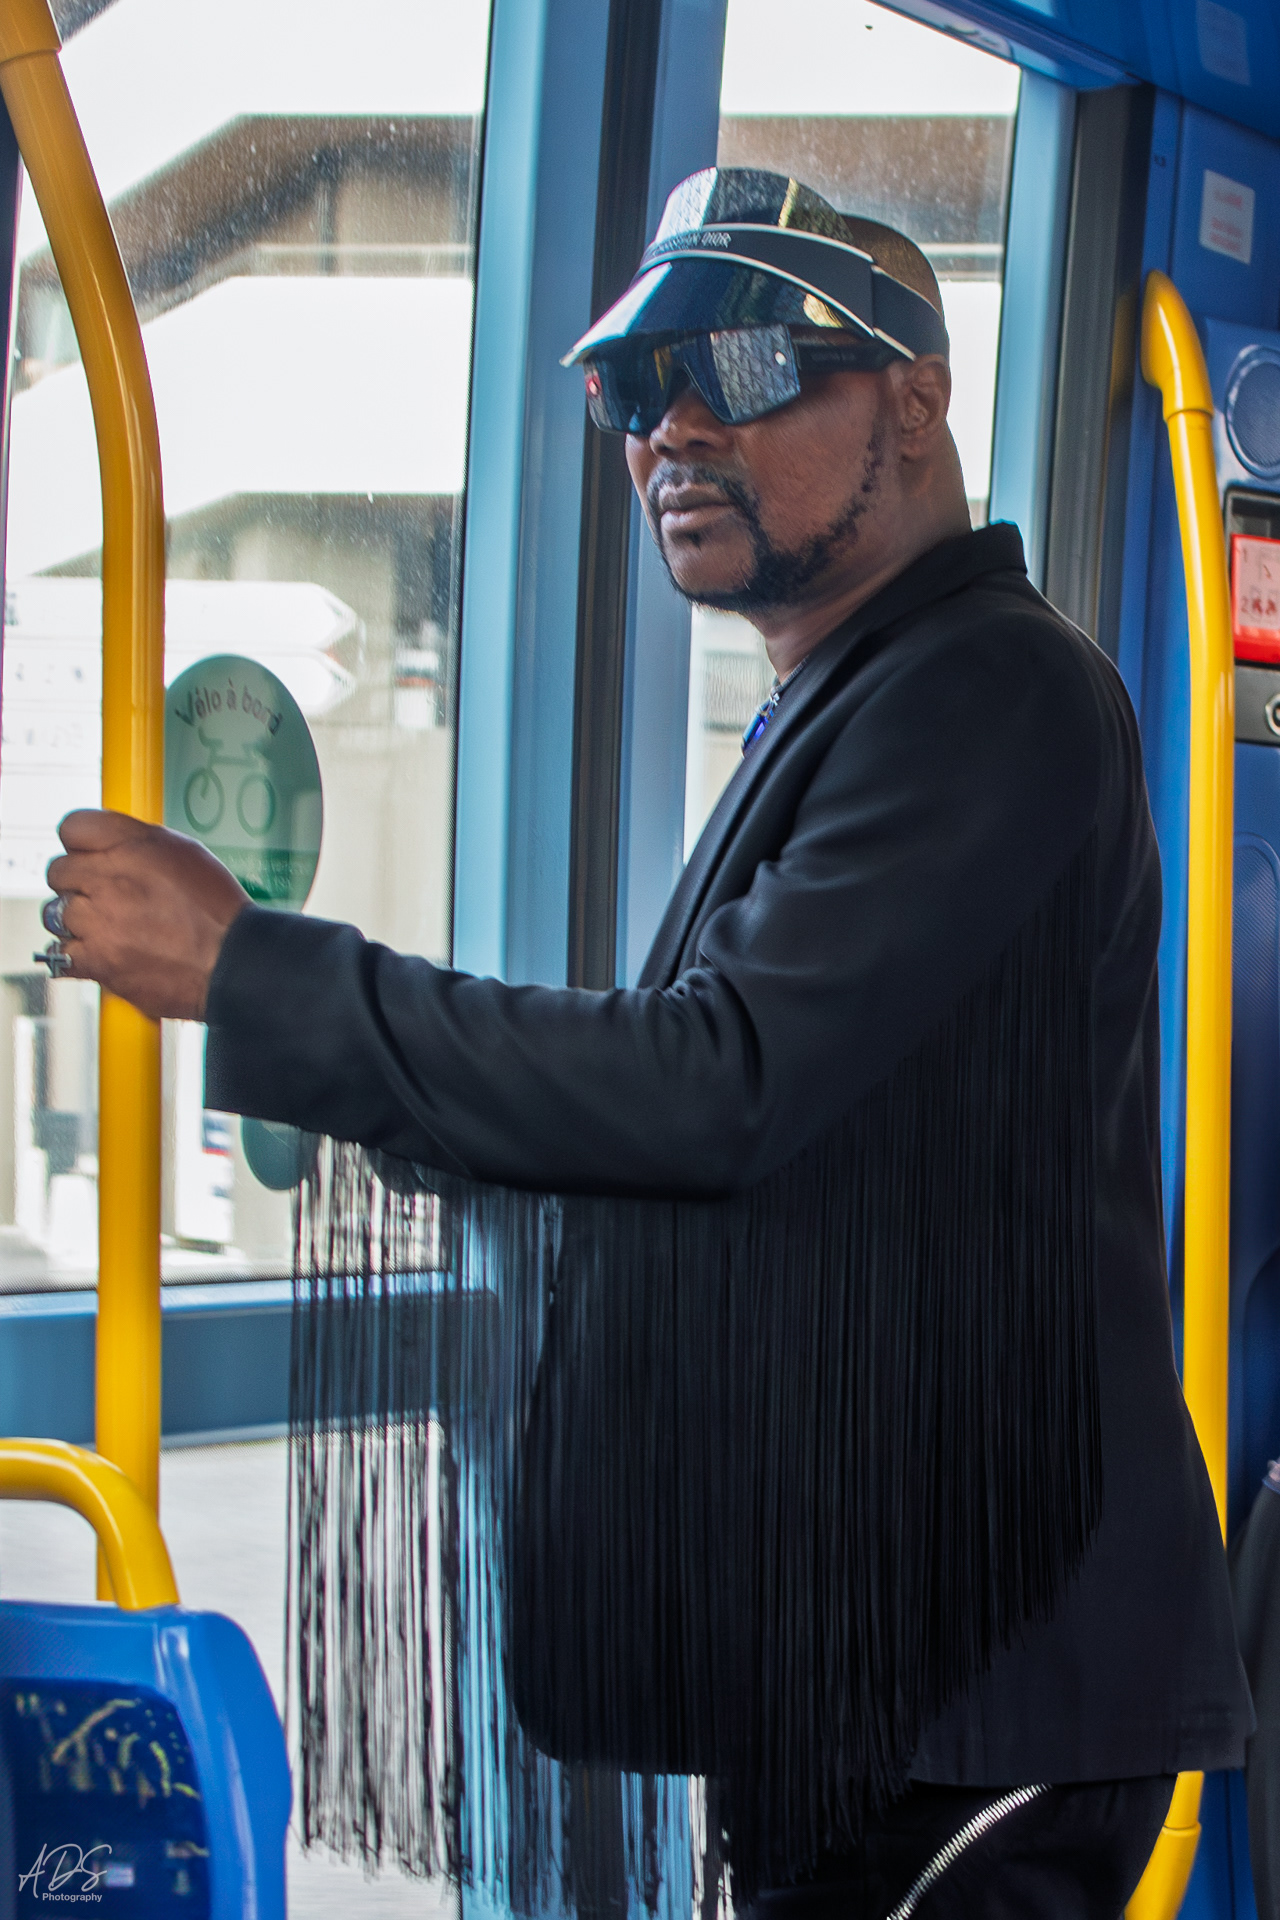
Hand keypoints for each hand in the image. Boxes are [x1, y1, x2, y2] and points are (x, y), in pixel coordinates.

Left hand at [46, 811, 248, 1020]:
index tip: (87, 857)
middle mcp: (112, 878)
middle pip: (58, 871)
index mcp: (134, 845)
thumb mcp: (184, 853)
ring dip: (78, 921)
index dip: (80, 844)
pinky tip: (103, 953)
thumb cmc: (217, 912)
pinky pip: (62, 951)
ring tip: (108, 929)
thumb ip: (136, 843)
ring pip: (57, 912)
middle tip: (102, 897)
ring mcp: (100, 921)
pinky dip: (78, 955)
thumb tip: (107, 843)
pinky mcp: (97, 960)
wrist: (231, 963)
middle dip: (78, 883)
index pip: (73, 827)